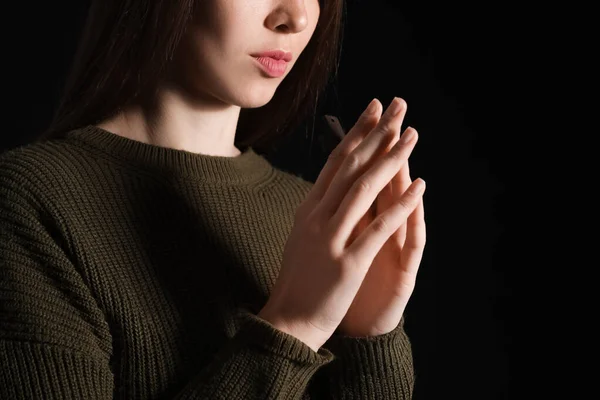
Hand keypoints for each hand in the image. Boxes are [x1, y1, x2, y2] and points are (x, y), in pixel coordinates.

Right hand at [259, 96, 424, 351]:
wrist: (287, 322)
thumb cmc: (298, 280)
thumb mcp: (302, 236)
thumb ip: (317, 210)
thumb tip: (332, 186)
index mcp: (308, 210)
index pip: (335, 163)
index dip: (357, 133)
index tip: (374, 110)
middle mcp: (317, 217)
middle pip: (350, 166)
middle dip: (376, 133)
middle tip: (397, 105)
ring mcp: (331, 238)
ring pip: (364, 189)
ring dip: (390, 159)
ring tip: (412, 136)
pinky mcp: (348, 263)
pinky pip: (378, 228)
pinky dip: (400, 205)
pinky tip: (419, 187)